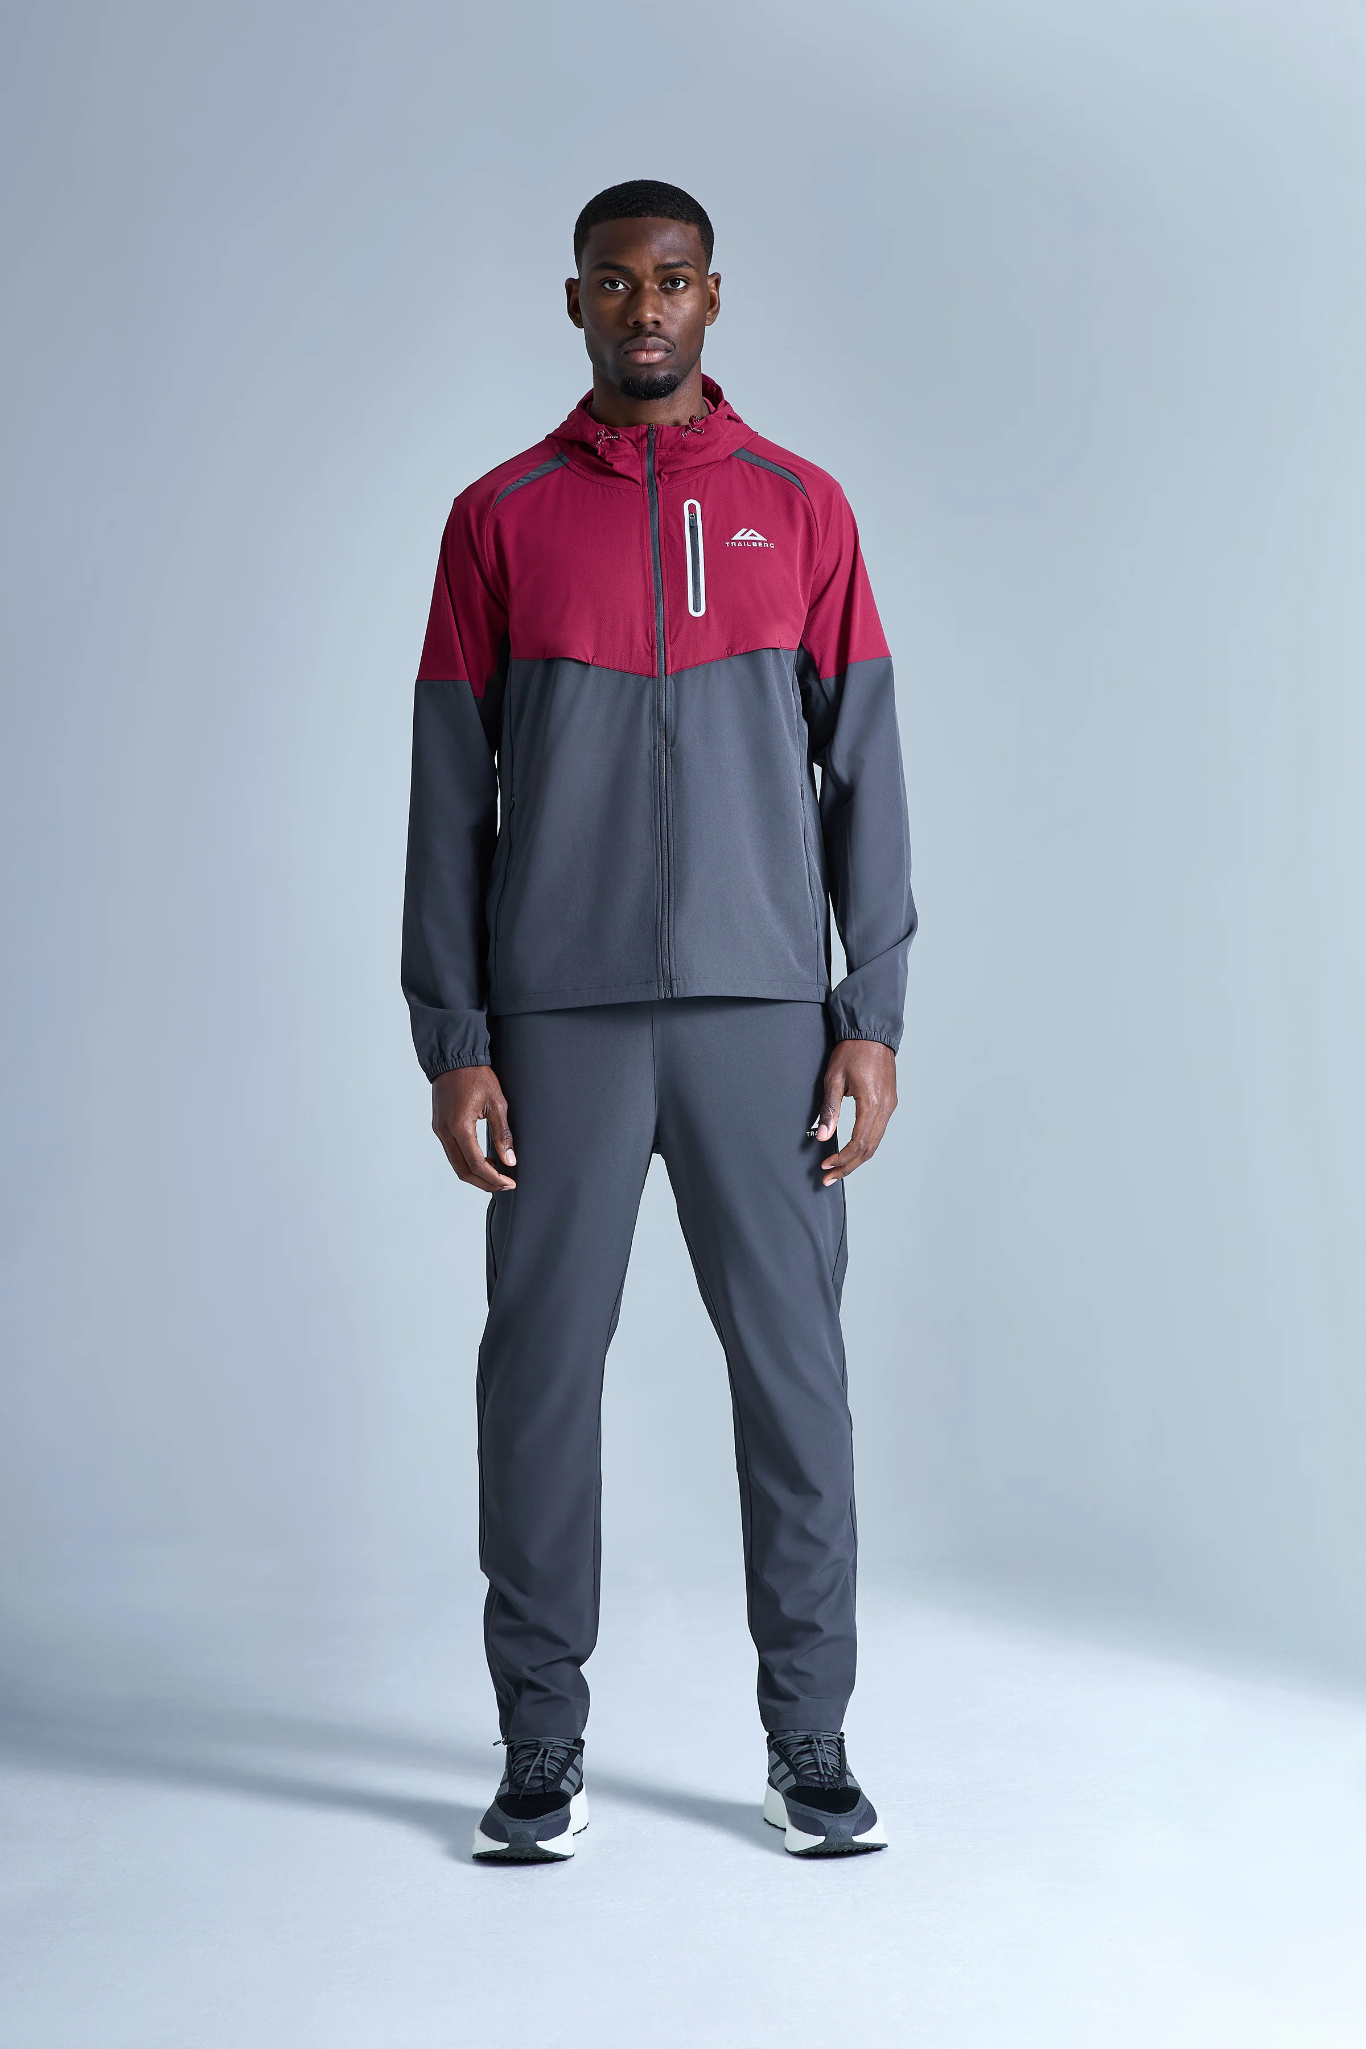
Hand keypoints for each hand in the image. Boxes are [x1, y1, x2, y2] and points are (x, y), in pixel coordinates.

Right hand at [432, 1065, 516, 1192]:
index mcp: (459, 1127)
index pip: (476, 1164)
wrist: (453, 1058)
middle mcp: (445, 1132)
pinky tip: (483, 1158)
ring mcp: (439, 1130)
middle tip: (504, 1185)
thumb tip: (510, 1160)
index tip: (509, 1182)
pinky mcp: (439, 1127)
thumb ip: (503, 1134)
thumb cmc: (476, 1075)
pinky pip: (452, 1153)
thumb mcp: (497, 1103)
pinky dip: (467, 1162)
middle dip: (485, 1183)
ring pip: (456, 1164)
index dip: (494, 1178)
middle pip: (463, 1171)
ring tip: (497, 1174)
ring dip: (475, 1174)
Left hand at [814, 1040, 896, 1186]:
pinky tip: (852, 1149)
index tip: (826, 1166)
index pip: (858, 1143)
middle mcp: (885, 1108)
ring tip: (839, 1168)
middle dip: (849, 1166)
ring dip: (857, 1158)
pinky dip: (865, 1145)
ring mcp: (890, 1105)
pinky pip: (879, 1130)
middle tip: (829, 1177)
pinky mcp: (889, 1102)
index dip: (841, 1159)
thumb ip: (829, 1110)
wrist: (872, 1033)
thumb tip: (822, 1136)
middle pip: (869, 1149)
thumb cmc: (852, 1052)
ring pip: (876, 1142)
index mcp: (872, 1104)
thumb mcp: (834, 1079)